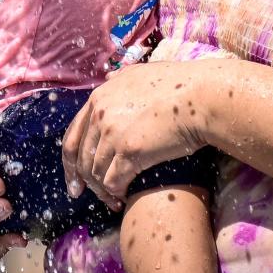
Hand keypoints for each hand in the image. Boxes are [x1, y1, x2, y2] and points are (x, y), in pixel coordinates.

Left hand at [61, 62, 212, 208]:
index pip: (72, 134)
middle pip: (80, 156)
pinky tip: (123, 198)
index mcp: (100, 97)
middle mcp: (101, 114)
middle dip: (80, 180)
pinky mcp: (129, 151)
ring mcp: (113, 133)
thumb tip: (109, 79)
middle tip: (83, 195)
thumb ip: (120, 78)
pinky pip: (112, 181)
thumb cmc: (179, 85)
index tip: (74, 176)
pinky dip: (115, 193)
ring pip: (95, 172)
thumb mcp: (141, 73)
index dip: (70, 159)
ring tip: (113, 199)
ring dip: (102, 190)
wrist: (201, 97)